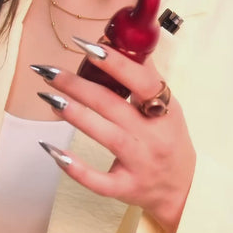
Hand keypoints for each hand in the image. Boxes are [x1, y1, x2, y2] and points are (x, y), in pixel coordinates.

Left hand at [32, 41, 195, 232]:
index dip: (115, 63)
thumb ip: (148, 78)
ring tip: (49, 97)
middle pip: (113, 106)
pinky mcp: (126, 188)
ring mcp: (140, 164)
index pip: (141, 82)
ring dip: (75, 115)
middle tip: (50, 71)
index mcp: (165, 111)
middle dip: (78, 85)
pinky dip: (75, 167)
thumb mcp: (170, 106)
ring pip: (105, 136)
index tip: (88, 46)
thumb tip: (127, 44)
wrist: (182, 188)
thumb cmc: (171, 140)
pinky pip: (98, 180)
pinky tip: (52, 150)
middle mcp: (153, 136)